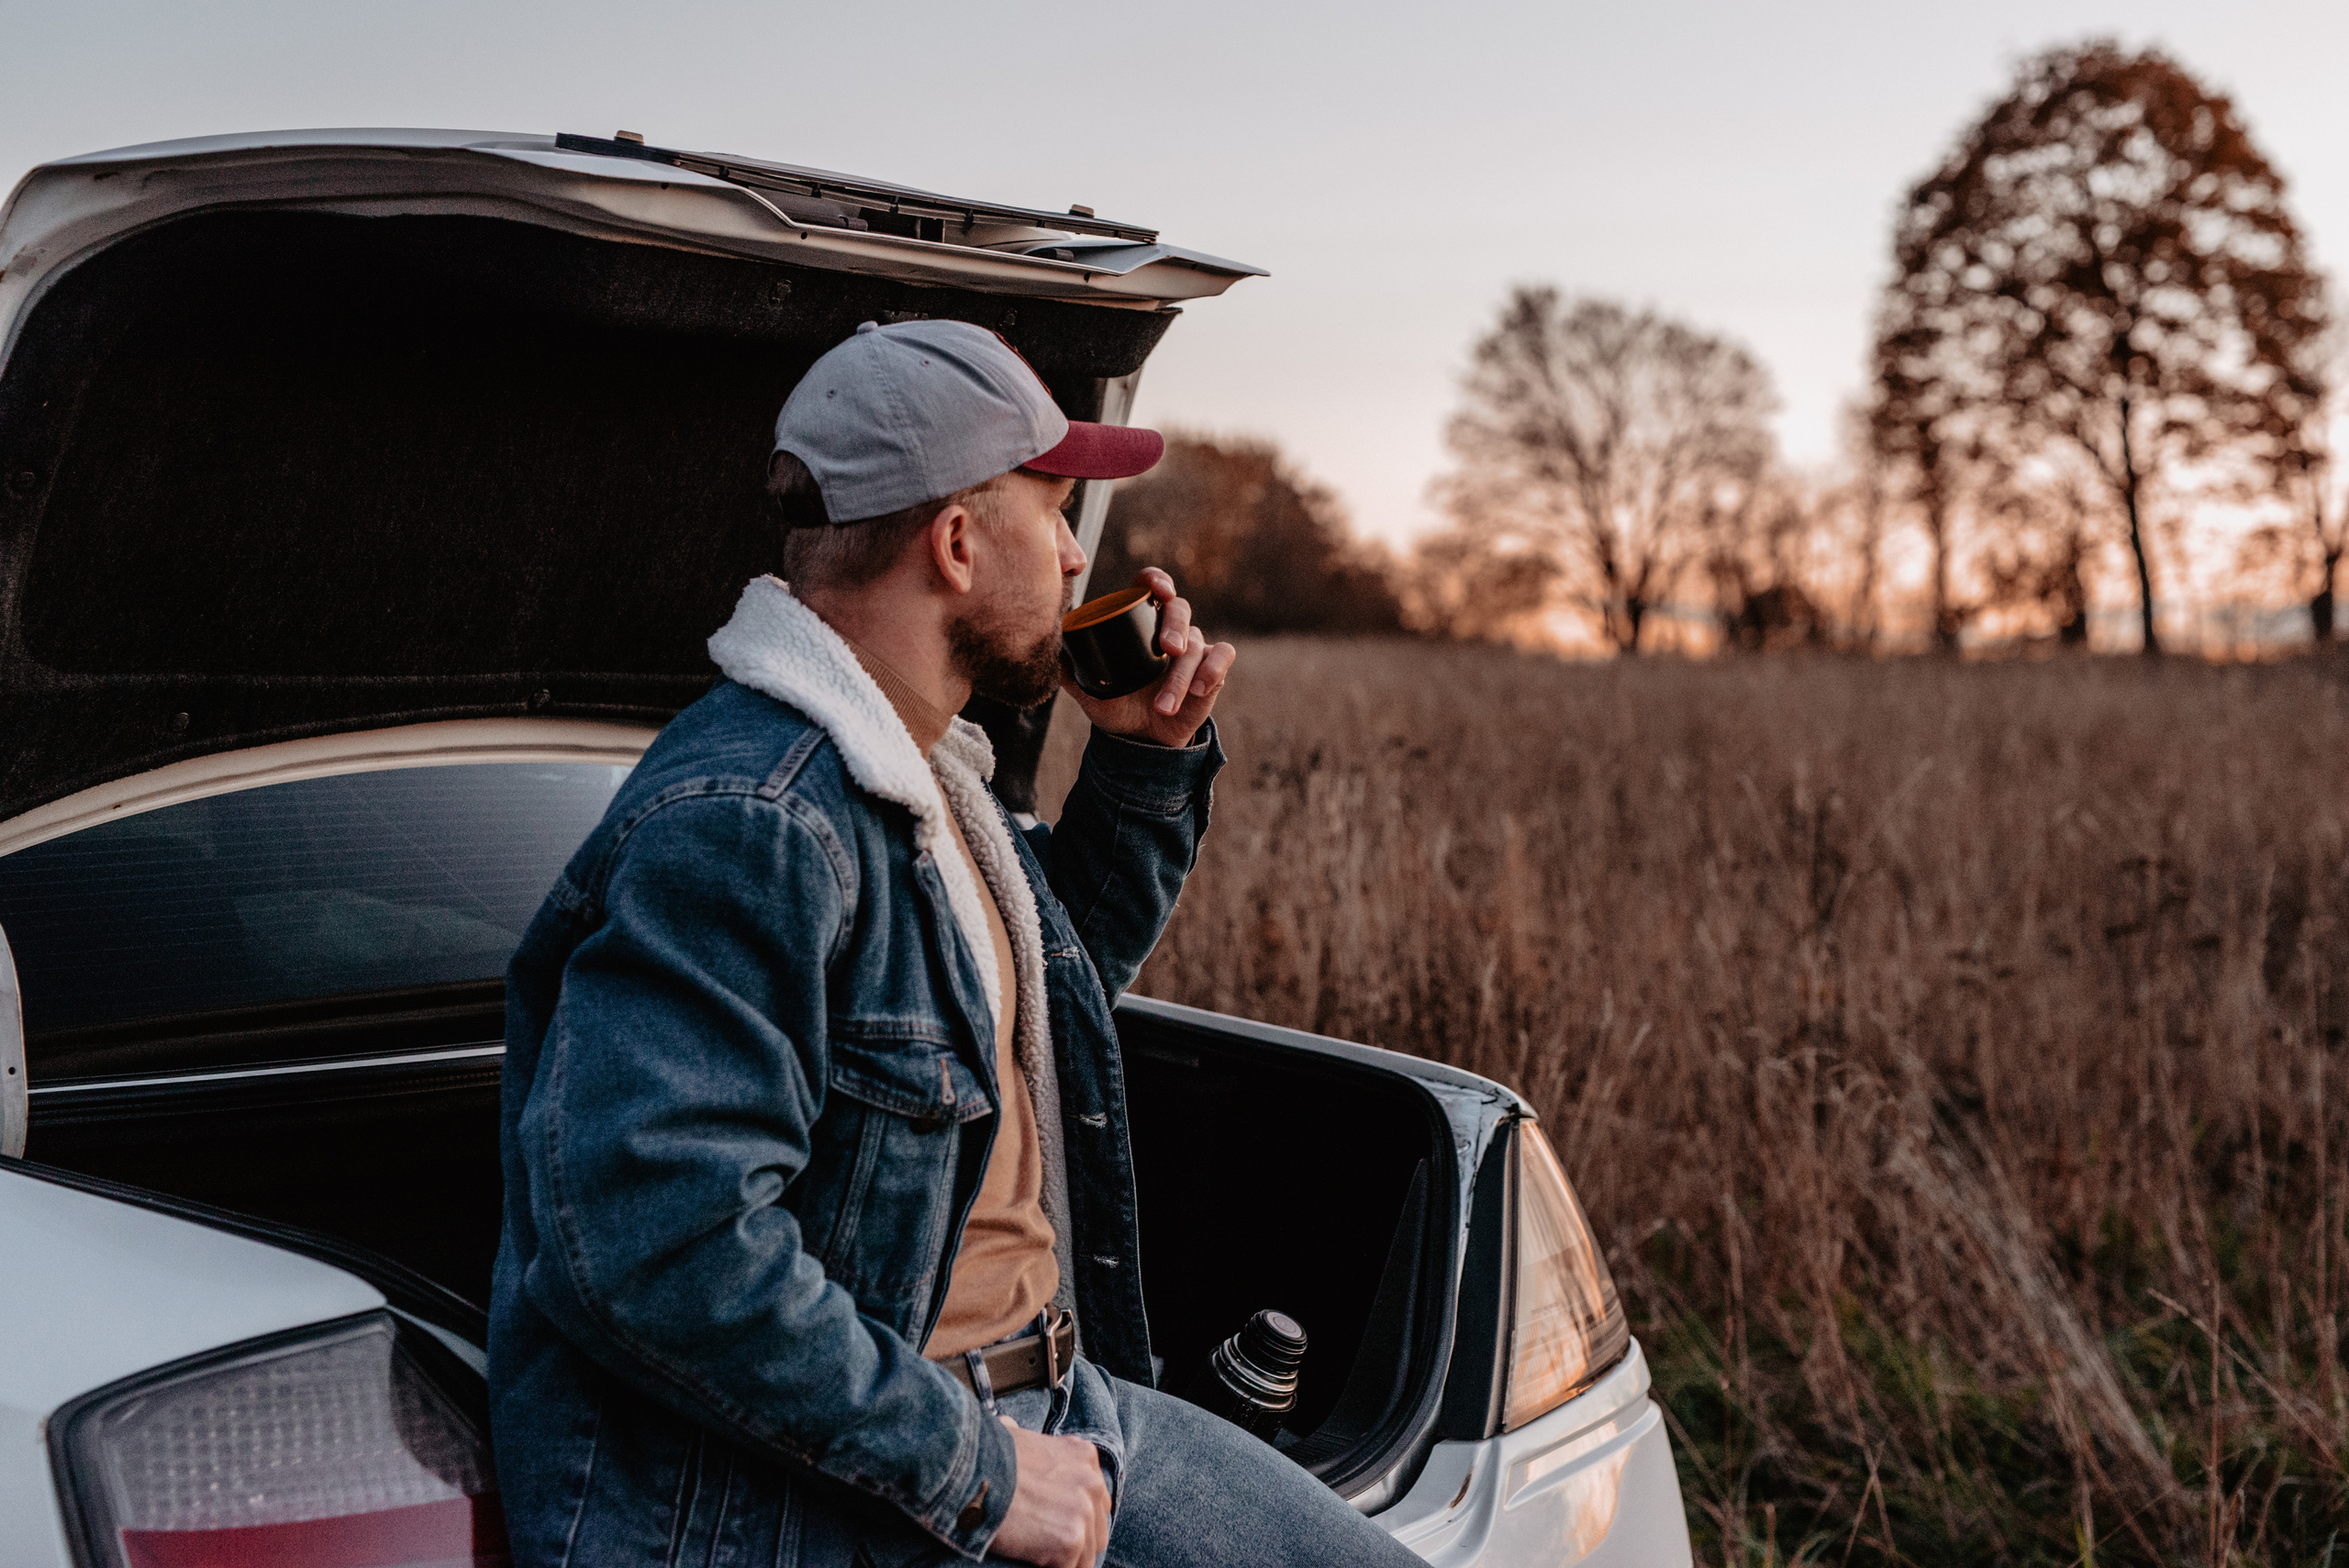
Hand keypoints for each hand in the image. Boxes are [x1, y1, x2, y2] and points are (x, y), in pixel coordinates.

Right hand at [989, 1418, 1110, 1567]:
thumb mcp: (1015, 1436)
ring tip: (1040, 1558)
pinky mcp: (1070, 1540)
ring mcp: (1083, 1512)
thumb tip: (1010, 1426)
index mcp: (1083, 1456)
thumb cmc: (984, 1456)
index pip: (1096, 1500)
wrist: (969, 1475)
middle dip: (1076, 1541)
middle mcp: (1091, 1482)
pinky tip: (1033, 1564)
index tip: (1056, 1526)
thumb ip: (1027, 1442)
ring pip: (1087, 1556)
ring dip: (1066, 1560)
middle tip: (1047, 1546)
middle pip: (1097, 1529)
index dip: (1076, 1517)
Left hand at [1064, 568, 1235, 748]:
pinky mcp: (1212, 669)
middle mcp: (1167, 629)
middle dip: (1175, 626)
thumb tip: (1048, 647)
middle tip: (1168, 649)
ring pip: (1196, 644)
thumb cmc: (1115, 705)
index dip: (1156, 580)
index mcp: (1139, 622)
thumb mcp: (1087, 688)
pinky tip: (1200, 690)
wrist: (1139, 740)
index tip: (1157, 589)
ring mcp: (1192, 648)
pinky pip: (1222, 657)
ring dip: (1180, 677)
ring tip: (1163, 705)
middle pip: (1179, 609)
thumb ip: (1068, 667)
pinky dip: (1212, 670)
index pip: (1150, 586)